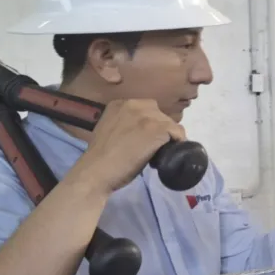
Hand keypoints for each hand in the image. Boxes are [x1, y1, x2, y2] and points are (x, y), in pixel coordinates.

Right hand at [68, 99, 185, 192]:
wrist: (96, 171)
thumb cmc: (101, 158)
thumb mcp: (110, 131)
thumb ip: (124, 125)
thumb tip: (140, 133)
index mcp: (119, 104)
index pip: (146, 110)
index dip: (150, 125)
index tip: (147, 140)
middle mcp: (133, 104)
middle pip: (159, 115)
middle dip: (160, 130)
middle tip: (154, 148)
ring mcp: (147, 116)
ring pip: (169, 124)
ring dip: (168, 138)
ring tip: (160, 153)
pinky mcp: (157, 129)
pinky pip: (177, 132)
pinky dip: (177, 143)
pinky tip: (169, 154)